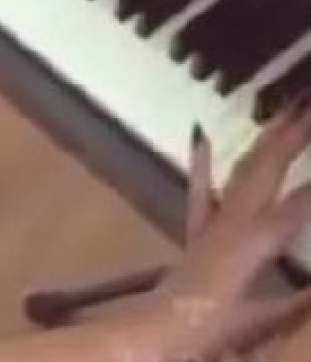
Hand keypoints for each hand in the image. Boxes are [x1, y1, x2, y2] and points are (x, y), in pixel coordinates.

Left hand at [143, 104, 310, 358]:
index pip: (297, 206)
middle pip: (267, 170)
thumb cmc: (208, 333)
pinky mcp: (200, 236)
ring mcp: (213, 226)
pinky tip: (200, 136)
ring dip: (266, 141)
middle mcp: (231, 224)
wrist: (152, 338)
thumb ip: (299, 303)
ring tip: (286, 110)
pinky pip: (202, 191)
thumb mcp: (262, 322)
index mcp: (251, 244)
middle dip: (294, 136)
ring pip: (242, 172)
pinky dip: (204, 164)